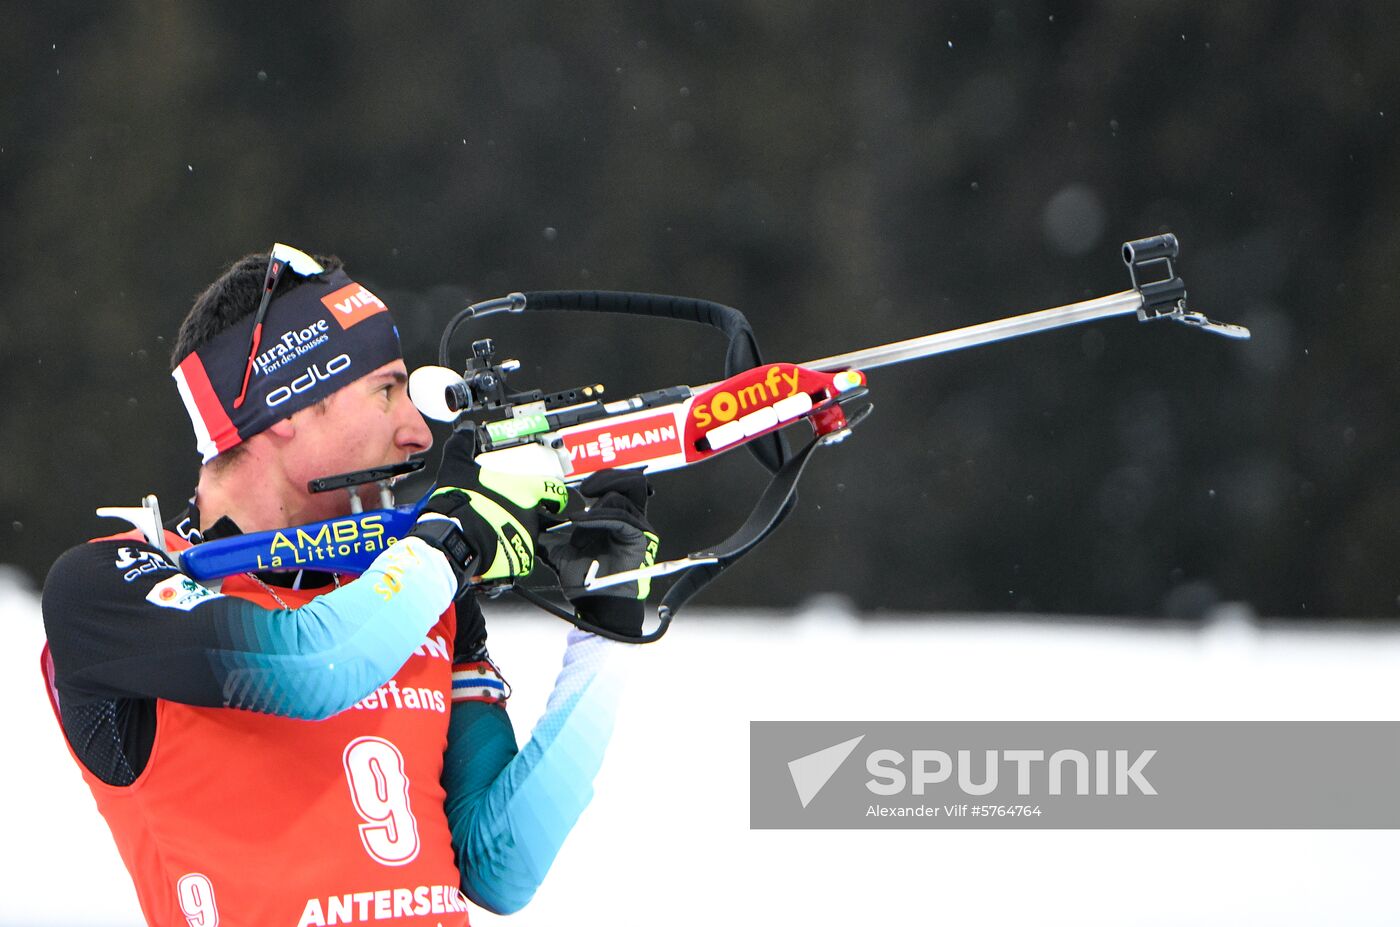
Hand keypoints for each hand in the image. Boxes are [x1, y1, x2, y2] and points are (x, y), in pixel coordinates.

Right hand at [410, 428, 568, 590]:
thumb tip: (465, 431)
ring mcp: (527, 540)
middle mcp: (532, 516)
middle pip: (537, 516)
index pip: (554, 490)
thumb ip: (463, 445)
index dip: (554, 494)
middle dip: (522, 516)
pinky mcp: (519, 563)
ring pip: (526, 537)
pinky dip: (506, 556)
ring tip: (491, 532)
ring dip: (513, 535)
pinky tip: (490, 548)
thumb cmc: (460, 502)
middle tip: (502, 514)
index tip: (553, 498)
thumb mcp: (458, 466)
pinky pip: (517, 559)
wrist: (451, 537)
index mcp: (526, 491)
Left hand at [539, 469, 657, 638]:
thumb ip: (552, 535)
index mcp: (617, 517)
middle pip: (631, 481)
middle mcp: (632, 519)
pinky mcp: (639, 537)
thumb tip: (532, 522)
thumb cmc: (585, 579)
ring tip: (576, 520)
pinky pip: (620, 518)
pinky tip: (579, 524)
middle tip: (584, 490)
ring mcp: (638, 528)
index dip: (602, 478)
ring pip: (623, 497)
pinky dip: (597, 518)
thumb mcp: (562, 550)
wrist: (597, 603)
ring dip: (596, 506)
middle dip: (606, 478)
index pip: (620, 483)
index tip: (579, 488)